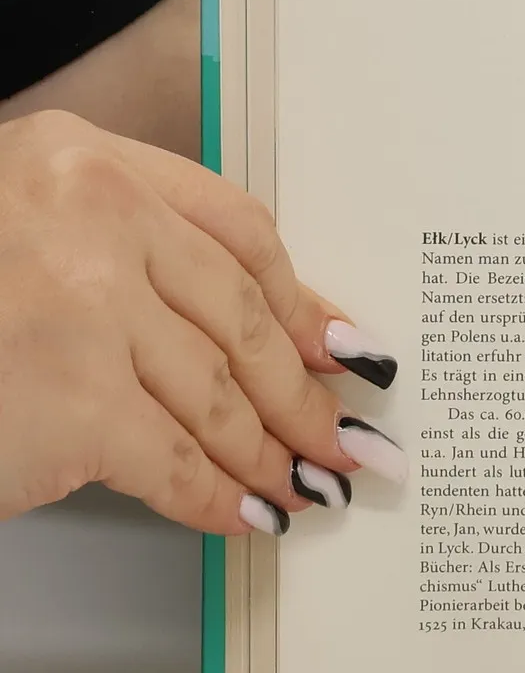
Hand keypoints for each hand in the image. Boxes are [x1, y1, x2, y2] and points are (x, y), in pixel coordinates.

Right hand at [0, 110, 402, 532]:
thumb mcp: (17, 233)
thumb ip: (124, 253)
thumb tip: (271, 330)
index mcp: (77, 157)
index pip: (234, 226)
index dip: (299, 297)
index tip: (336, 345)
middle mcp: (89, 215)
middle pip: (241, 314)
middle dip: (301, 390)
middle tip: (344, 436)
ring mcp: (83, 307)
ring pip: (218, 391)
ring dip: (272, 452)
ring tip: (306, 484)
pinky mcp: (72, 401)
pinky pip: (176, 460)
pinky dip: (219, 497)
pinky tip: (246, 515)